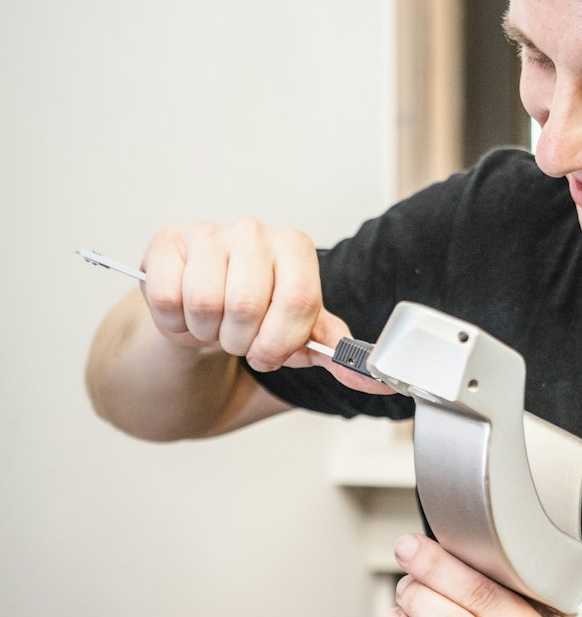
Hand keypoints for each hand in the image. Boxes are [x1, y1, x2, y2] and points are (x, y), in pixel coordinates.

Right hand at [140, 219, 389, 391]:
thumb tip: (378, 384)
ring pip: (205, 303)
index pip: (298, 301)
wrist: (203, 312)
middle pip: (247, 305)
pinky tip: (186, 316)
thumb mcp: (301, 336)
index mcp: (295, 248)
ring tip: (213, 326)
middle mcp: (254, 232)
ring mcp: (208, 234)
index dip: (281, 342)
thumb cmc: (256, 319)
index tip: (269, 355)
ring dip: (207, 333)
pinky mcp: (168, 242)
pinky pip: (169, 299)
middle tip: (238, 339)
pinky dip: (176, 325)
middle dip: (240, 342)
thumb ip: (338, 356)